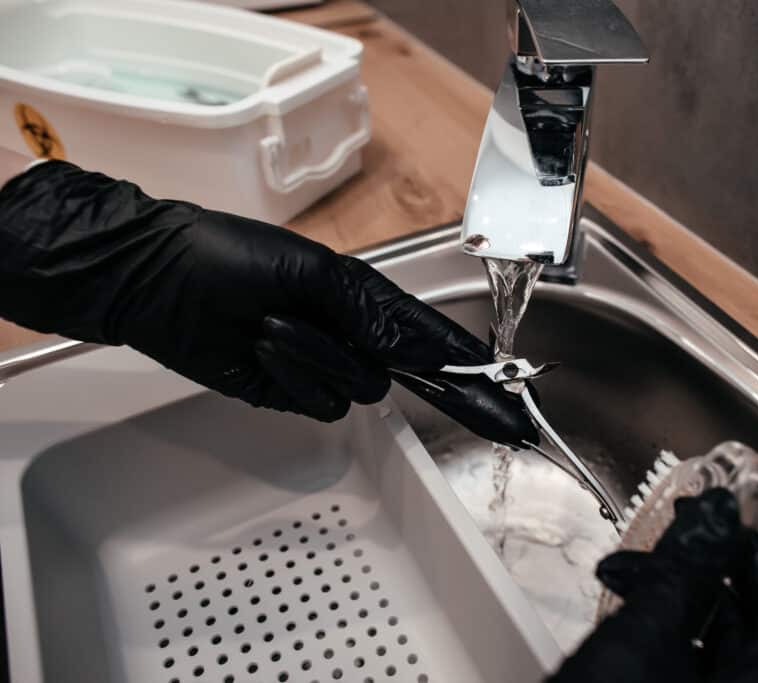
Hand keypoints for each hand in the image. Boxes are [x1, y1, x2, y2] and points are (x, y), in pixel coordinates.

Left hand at [0, 161, 536, 444]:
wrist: (154, 282)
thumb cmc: (227, 257)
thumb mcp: (311, 270)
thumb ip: (373, 310)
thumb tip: (422, 345)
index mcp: (360, 297)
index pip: (429, 336)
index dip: (468, 365)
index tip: (505, 388)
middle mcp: (347, 334)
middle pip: (409, 373)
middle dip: (448, 390)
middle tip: (501, 421)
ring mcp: (319, 367)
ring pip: (358, 388)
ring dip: (319, 357)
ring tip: (274, 325)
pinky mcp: (288, 394)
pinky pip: (317, 403)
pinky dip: (292, 375)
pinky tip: (261, 347)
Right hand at [549, 489, 757, 682]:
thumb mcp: (641, 644)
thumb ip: (681, 573)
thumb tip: (714, 519)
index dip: (756, 558)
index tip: (722, 526)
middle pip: (753, 635)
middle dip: (702, 582)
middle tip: (666, 548)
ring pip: (720, 663)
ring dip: (677, 615)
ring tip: (629, 585)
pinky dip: (668, 653)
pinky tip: (627, 634)